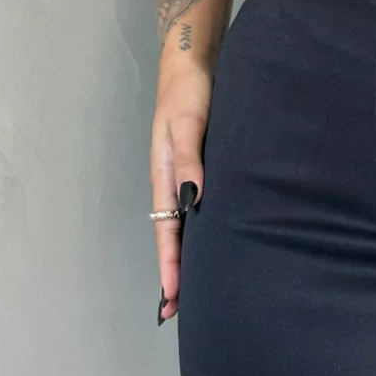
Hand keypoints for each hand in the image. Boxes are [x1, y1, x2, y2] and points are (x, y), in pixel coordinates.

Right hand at [150, 62, 212, 324]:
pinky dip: (198, 231)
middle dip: (172, 272)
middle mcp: (172, 181)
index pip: (166, 230)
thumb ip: (191, 159)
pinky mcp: (198, 167)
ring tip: (192, 290)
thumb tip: (194, 201)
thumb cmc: (190, 91)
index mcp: (165, 175)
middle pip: (170, 236)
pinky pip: (195, 209)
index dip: (169, 264)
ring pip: (182, 226)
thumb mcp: (188, 122)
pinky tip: (211, 243)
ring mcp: (184, 176)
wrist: (192, 64)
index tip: (171, 297)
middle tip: (175, 311)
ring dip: (185, 256)